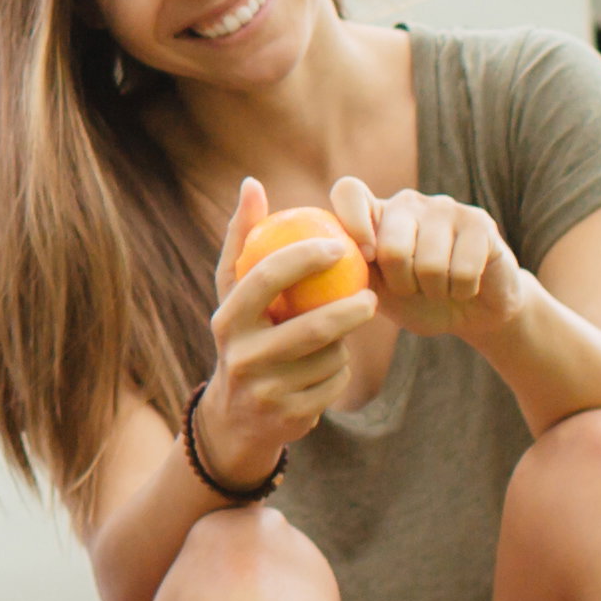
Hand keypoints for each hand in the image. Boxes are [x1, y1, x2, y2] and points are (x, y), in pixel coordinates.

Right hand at [198, 174, 380, 487]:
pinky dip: (340, 372)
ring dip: (342, 343)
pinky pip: (333, 385)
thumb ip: (244, 238)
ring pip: (327, 357)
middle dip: (348, 310)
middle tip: (373, 296)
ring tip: (339, 334)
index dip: (304, 257)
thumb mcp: (235, 291)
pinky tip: (332, 366)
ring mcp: (264, 391)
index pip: (265, 278)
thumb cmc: (243, 332)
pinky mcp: (288, 417)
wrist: (236, 416)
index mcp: (227, 318)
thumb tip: (251, 183)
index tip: (340, 246)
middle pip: (309, 328)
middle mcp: (240, 356)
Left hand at [336, 176, 524, 343]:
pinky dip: (462, 291)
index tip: (367, 258)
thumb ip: (348, 274)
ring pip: (429, 263)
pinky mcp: (479, 221)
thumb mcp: (376, 293)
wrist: (473, 313)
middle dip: (402, 283)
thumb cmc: (417, 302)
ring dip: (435, 291)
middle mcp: (407, 202)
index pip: (349, 192)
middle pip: (390, 245)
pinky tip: (466, 285)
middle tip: (414, 288)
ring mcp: (445, 207)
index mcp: (375, 214)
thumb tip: (315, 266)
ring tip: (440, 286)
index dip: (352, 224)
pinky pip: (463, 269)